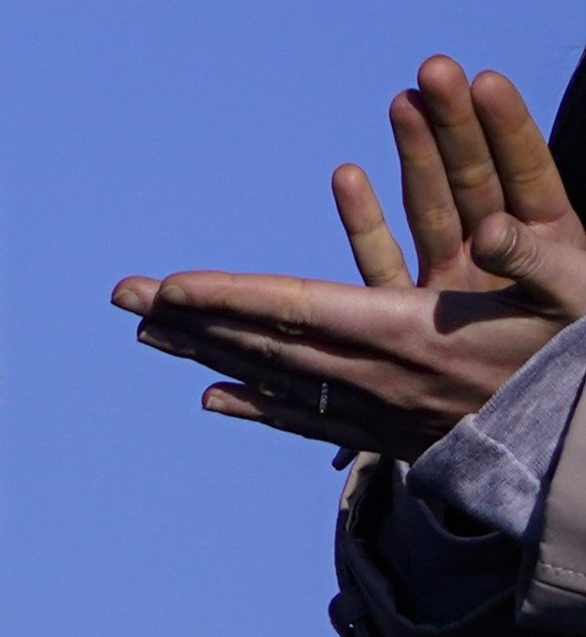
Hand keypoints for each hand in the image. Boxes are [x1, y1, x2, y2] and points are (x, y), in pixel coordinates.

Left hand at [117, 56, 585, 456]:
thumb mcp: (570, 298)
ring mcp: (386, 414)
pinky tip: (215, 401)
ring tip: (145, 335)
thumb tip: (495, 224)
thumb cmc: (583, 359)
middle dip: (192, 318)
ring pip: (276, 380)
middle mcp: (384, 381)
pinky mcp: (396, 437)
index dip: (230, 295)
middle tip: (120, 296)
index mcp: (412, 338)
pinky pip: (310, 419)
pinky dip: (258, 405)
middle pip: (267, 345)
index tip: (166, 284)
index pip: (296, 310)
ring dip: (208, 353)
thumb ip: (531, 257)